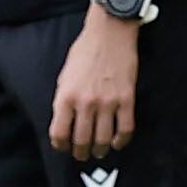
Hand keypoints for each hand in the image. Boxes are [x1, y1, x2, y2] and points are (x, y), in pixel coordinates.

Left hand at [50, 5, 138, 159]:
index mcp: (66, 96)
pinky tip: (116, 142)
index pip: (59, 134)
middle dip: (80, 152)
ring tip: (98, 151)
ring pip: (102, 140)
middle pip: (81, 141)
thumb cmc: (85, 51)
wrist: (109, 32)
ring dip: (99, 150)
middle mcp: (85, 102)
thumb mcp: (65, 75)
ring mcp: (107, 102)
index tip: (64, 146)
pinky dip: (120, 141)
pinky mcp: (126, 99)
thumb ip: (64, 99)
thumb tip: (65, 122)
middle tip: (82, 154)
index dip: (60, 145)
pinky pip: (124, 130)